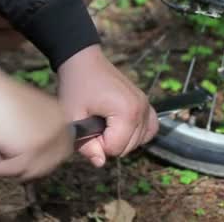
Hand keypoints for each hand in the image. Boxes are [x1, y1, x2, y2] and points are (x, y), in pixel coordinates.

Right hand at [0, 68, 73, 180]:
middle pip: (49, 164)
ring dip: (9, 167)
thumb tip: (37, 156)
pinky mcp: (33, 148)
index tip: (21, 158)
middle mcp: (60, 128)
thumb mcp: (27, 115)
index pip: (62, 150)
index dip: (41, 159)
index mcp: (60, 116)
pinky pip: (15, 171)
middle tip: (5, 158)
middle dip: (26, 166)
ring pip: (32, 170)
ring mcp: (48, 138)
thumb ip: (39, 132)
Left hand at [58, 45, 158, 167]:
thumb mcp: (73, 117)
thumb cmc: (76, 87)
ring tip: (104, 124)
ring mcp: (146, 105)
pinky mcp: (146, 103)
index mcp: (127, 112)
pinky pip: (150, 128)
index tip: (87, 128)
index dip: (97, 144)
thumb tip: (100, 163)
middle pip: (129, 147)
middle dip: (108, 143)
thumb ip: (86, 145)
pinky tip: (121, 128)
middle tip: (93, 124)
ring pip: (139, 141)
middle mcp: (142, 109)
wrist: (83, 61)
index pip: (116, 149)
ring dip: (121, 139)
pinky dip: (137, 133)